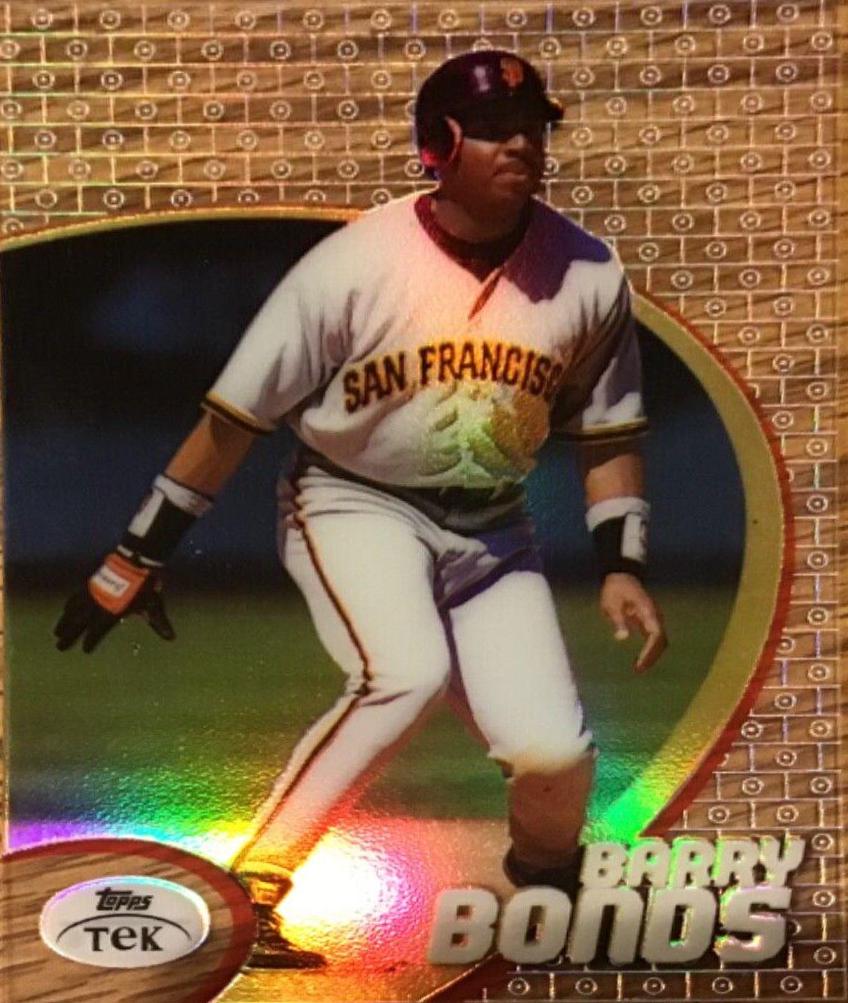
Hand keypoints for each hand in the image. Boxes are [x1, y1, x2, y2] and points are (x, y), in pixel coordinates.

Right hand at [54, 554, 174, 652]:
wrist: (135, 561)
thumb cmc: (145, 586)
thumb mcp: (152, 606)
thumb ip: (158, 623)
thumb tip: (171, 638)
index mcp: (111, 613)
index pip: (97, 632)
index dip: (91, 641)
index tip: (86, 650)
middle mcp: (97, 605)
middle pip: (79, 624)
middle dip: (69, 636)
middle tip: (59, 648)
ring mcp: (92, 594)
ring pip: (74, 611)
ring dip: (64, 622)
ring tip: (57, 632)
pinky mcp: (90, 584)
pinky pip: (76, 597)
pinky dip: (69, 605)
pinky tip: (65, 610)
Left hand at [600, 573, 666, 673]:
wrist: (622, 575)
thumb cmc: (615, 589)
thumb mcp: (611, 603)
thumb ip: (618, 620)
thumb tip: (622, 637)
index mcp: (648, 611)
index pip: (655, 636)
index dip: (649, 651)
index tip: (640, 662)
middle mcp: (655, 616)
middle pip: (661, 641)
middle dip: (651, 657)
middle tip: (638, 670)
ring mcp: (654, 618)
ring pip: (660, 641)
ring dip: (652, 655)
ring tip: (639, 669)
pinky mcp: (650, 620)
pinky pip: (654, 638)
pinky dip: (650, 649)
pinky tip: (640, 660)